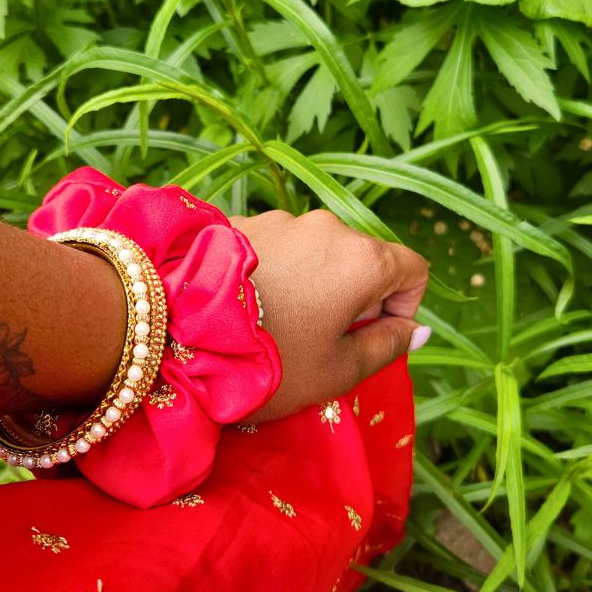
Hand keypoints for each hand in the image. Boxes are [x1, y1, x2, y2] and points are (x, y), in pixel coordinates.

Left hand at [229, 209, 429, 419]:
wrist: (176, 330)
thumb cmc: (270, 361)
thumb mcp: (339, 371)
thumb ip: (388, 347)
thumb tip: (415, 328)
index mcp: (363, 259)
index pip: (413, 270)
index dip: (402, 308)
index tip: (369, 338)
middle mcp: (327, 227)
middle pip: (364, 259)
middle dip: (354, 298)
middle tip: (318, 341)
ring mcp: (280, 221)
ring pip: (318, 253)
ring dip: (313, 285)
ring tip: (276, 325)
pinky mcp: (239, 223)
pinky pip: (277, 249)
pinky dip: (276, 274)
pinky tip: (247, 308)